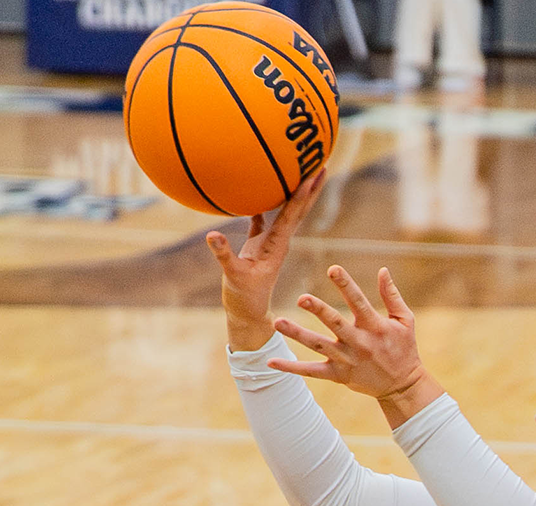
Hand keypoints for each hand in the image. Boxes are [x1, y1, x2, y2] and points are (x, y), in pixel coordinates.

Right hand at [205, 171, 326, 350]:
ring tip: (304, 168)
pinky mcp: (260, 244)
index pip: (293, 215)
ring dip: (296, 190)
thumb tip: (212, 234)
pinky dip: (268, 202)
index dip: (302, 194)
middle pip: (300, 208)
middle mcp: (280, 240)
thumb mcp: (233, 276)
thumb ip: (224, 255)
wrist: (248, 313)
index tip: (313, 172)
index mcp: (277, 245)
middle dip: (311, 186)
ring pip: (287, 210)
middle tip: (322, 161)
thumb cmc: (244, 297)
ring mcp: (271, 241)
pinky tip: (265, 186)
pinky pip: (265, 217)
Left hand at [272, 265, 442, 424]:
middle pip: (335, 324)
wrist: (402, 386)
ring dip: (297, 334)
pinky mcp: (338, 376)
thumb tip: (382, 270)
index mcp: (375, 326)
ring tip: (277, 322)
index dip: (345, 285)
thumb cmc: (404, 349)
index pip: (358, 301)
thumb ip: (392, 295)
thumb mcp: (405, 320)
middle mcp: (359, 343)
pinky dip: (291, 368)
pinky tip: (271, 361)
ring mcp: (347, 360)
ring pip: (318, 346)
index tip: (332, 268)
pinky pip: (311, 372)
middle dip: (319, 310)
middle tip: (302, 298)